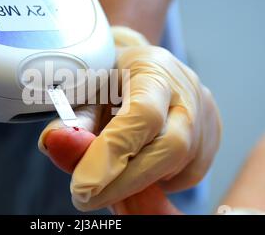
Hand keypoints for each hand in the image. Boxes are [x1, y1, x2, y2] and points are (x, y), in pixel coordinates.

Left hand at [39, 27, 221, 211]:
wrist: (135, 66)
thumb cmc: (108, 76)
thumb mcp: (84, 90)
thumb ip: (71, 120)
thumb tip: (54, 143)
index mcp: (154, 67)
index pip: (142, 115)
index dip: (112, 154)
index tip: (81, 185)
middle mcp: (188, 90)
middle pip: (171, 146)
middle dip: (126, 181)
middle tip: (86, 198)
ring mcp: (205, 113)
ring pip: (182, 165)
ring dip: (139, 182)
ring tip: (106, 178)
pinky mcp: (211, 135)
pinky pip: (189, 173)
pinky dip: (158, 180)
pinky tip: (136, 168)